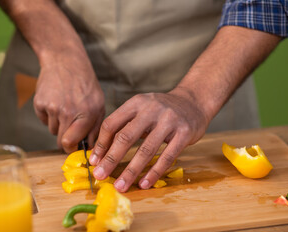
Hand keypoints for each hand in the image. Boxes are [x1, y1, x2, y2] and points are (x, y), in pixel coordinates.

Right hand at [33, 50, 104, 152]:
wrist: (65, 61)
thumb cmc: (85, 84)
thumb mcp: (98, 104)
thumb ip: (95, 128)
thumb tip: (89, 148)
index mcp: (86, 114)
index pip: (71, 144)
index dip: (72, 148)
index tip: (73, 146)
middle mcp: (68, 113)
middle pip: (60, 141)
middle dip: (66, 139)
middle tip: (70, 126)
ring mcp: (52, 107)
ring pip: (53, 130)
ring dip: (58, 124)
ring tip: (65, 107)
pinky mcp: (39, 103)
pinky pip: (44, 119)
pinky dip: (49, 115)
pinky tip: (56, 101)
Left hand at [89, 88, 209, 191]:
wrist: (194, 101)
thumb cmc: (161, 110)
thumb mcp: (141, 109)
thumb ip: (124, 125)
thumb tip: (101, 152)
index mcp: (136, 103)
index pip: (112, 124)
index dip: (101, 144)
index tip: (94, 161)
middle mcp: (151, 109)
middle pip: (126, 137)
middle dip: (111, 159)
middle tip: (100, 175)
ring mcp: (169, 121)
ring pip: (146, 150)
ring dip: (131, 171)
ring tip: (121, 185)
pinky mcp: (184, 133)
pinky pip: (167, 156)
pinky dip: (154, 172)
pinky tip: (145, 183)